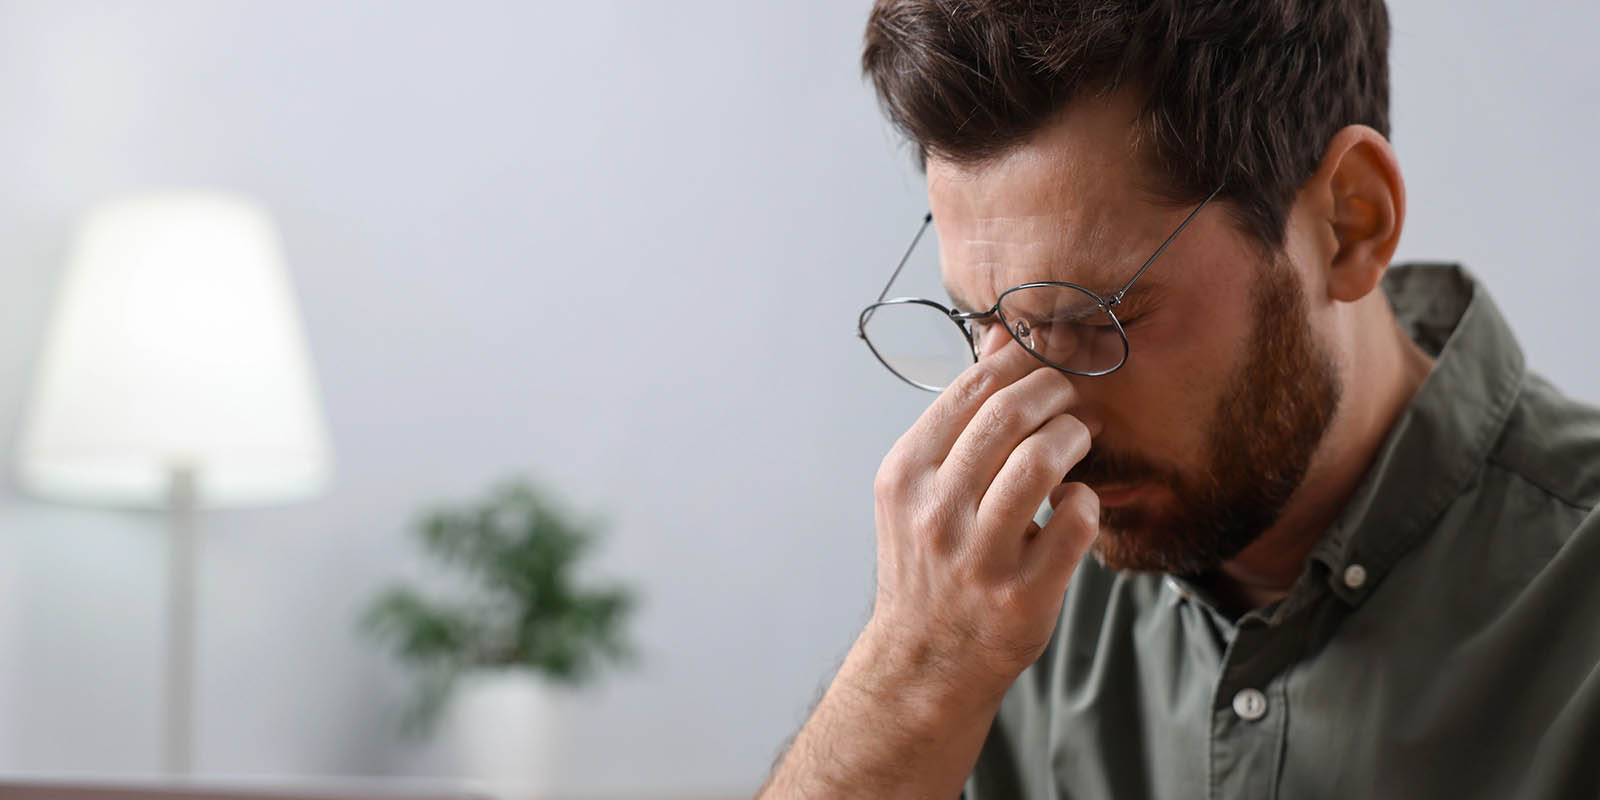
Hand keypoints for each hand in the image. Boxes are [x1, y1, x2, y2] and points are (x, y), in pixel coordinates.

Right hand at [865, 340, 1100, 703]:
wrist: (925, 659)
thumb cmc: (929, 563)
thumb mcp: (920, 487)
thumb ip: (958, 417)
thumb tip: (999, 337)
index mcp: (905, 476)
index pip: (969, 390)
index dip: (1018, 364)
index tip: (1043, 364)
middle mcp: (935, 513)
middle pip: (1009, 416)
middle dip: (1055, 393)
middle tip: (1071, 400)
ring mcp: (978, 557)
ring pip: (1043, 463)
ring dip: (1073, 438)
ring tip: (1078, 441)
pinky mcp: (1022, 594)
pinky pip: (1075, 521)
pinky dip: (1085, 501)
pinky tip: (1076, 503)